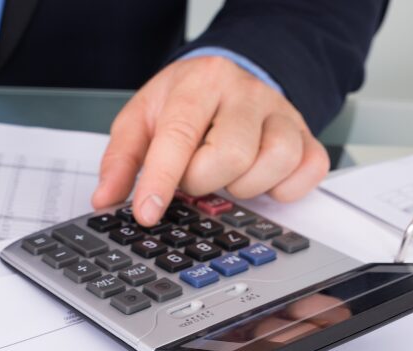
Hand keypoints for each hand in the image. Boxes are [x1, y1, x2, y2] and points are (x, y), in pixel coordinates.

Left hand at [92, 56, 329, 225]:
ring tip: (225, 176)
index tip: (147, 213)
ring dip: (242, 186)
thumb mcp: (139, 120)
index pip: (179, 135)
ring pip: (273, 163)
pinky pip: (307, 172)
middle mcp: (245, 94)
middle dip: (202, 181)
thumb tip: (105, 199)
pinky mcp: (306, 134)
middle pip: (229, 156)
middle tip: (193, 175)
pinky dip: (284, 188)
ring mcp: (281, 113)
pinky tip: (261, 181)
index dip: (161, 180)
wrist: (227, 75)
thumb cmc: (182, 101)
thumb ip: (120, 160)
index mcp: (200, 85)